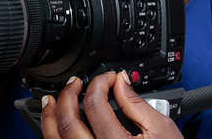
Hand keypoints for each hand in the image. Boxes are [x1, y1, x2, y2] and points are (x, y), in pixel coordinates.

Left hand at [42, 72, 181, 138]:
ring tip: (52, 100)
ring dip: (50, 116)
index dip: (100, 83)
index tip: (109, 78)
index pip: (95, 105)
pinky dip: (54, 136)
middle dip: (68, 95)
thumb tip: (121, 81)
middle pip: (68, 122)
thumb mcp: (161, 129)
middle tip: (76, 83)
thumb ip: (137, 104)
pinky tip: (56, 126)